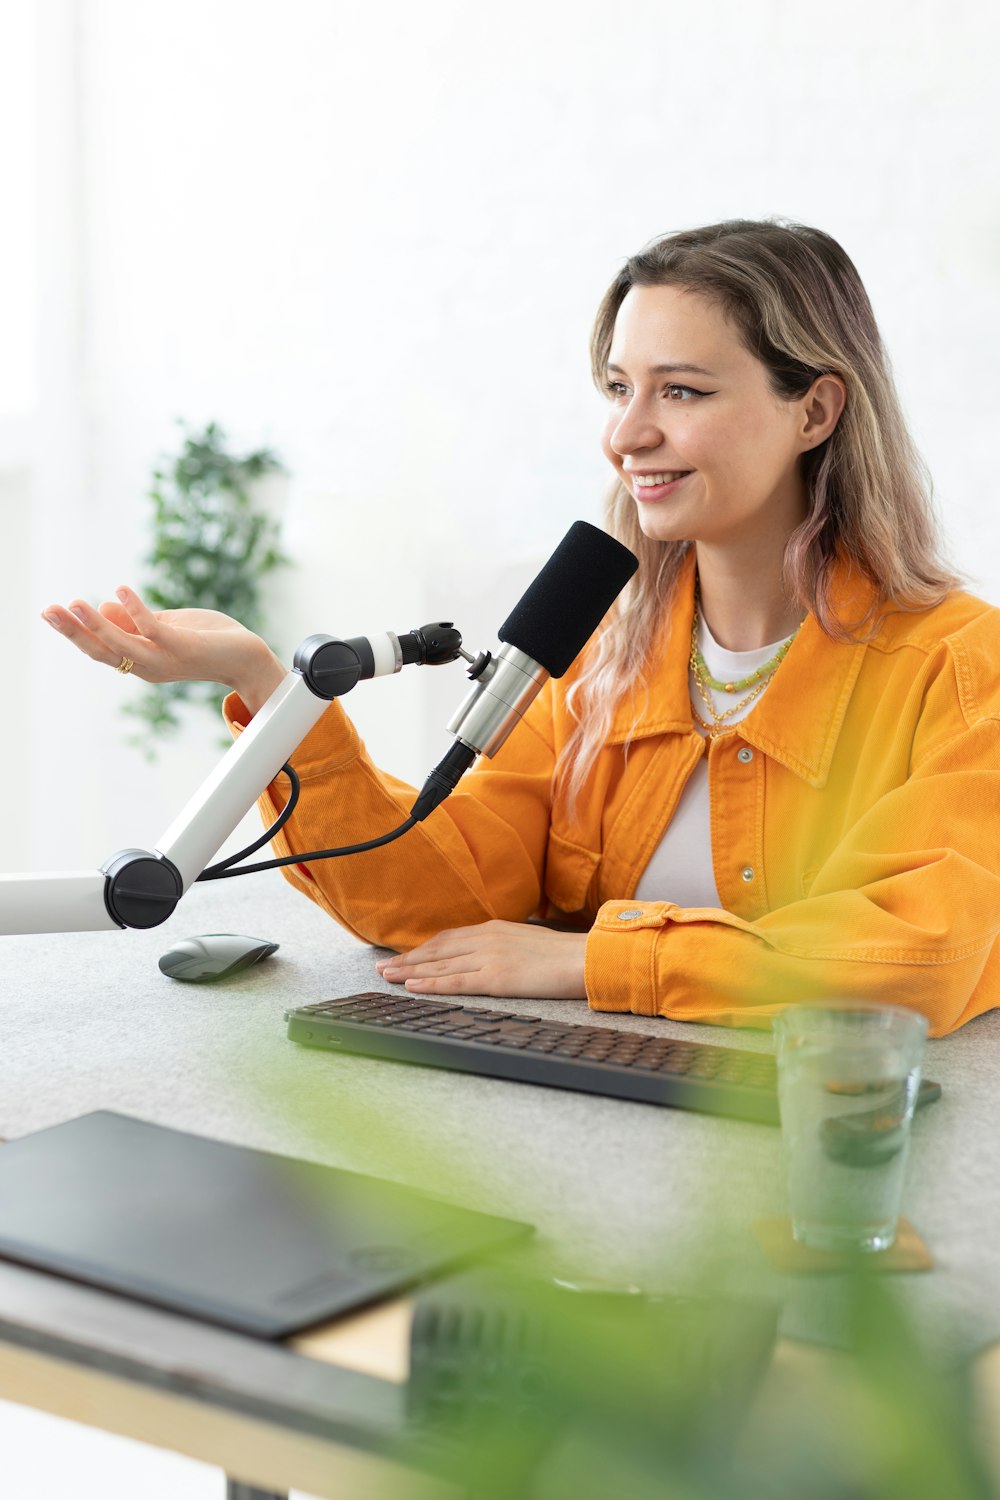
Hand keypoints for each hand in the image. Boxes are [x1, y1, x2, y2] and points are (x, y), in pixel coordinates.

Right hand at [41, 586, 285, 710]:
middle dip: (73, 631)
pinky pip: (153, 630)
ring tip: (73, 603)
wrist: (249, 657)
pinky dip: (135, 611)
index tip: (51, 613)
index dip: (76, 632)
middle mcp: (148, 666)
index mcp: (142, 661)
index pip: (101, 648)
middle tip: (47, 611)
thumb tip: (104, 605)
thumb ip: (138, 622)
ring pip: (121, 645)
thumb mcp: (168, 627)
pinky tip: (120, 590)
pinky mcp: (183, 647)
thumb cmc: (210, 640)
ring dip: (96, 624)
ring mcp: (165, 659)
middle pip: (102, 652)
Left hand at [375, 920, 587, 999]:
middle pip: (437, 950)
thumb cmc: (563, 955)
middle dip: (408, 959)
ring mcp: (490, 957)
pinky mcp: (496, 977)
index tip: (405, 956)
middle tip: (383, 967)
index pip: (449, 938)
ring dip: (410, 971)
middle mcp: (487, 939)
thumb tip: (493, 957)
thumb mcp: (527, 942)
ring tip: (388, 977)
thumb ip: (505, 946)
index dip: (423, 948)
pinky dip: (431, 984)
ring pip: (440, 965)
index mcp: (494, 929)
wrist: (586, 958)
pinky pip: (456, 981)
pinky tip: (413, 986)